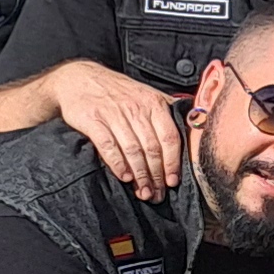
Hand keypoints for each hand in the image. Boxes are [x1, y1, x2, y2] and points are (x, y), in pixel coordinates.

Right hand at [45, 58, 185, 200]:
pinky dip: (117, 163)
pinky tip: (124, 177)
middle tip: (157, 194)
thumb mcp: (146, 94)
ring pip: (132, 150)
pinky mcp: (93, 120)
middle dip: (156, 175)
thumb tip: (196, 125)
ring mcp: (113, 113)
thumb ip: (168, 110)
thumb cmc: (117, 91)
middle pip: (152, 148)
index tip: (173, 182)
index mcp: (153, 103)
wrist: (77, 79)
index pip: (169, 137)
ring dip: (140, 175)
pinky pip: (108, 145)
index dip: (172, 162)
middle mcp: (136, 108)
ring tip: (143, 192)